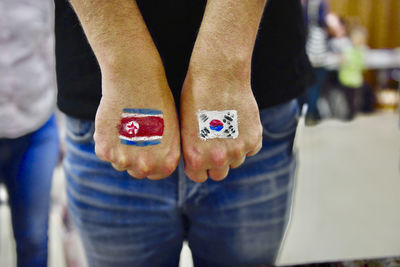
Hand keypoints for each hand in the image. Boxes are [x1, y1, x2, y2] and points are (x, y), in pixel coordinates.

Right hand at [94, 67, 180, 179]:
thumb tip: (153, 162)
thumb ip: (163, 151)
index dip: (152, 162)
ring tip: (125, 126)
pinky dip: (107, 141)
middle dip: (135, 158)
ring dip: (120, 150)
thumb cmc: (157, 101)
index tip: (148, 150)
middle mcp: (146, 166)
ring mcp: (124, 160)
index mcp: (167, 162)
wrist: (136, 81)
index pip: (156, 173)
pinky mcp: (104, 151)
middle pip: (136, 171)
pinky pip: (105, 152)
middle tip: (135, 136)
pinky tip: (114, 122)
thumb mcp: (171, 130)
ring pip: (119, 162)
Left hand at [180, 66, 262, 182]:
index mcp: (195, 157)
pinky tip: (237, 123)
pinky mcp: (254, 138)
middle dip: (215, 163)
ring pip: (236, 161)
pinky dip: (246, 140)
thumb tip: (198, 162)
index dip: (198, 166)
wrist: (219, 74)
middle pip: (219, 174)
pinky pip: (251, 148)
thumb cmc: (195, 96)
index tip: (200, 156)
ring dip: (231, 151)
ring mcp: (238, 149)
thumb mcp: (185, 126)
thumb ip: (193, 149)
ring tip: (224, 129)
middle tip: (213, 144)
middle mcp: (217, 158)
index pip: (198, 177)